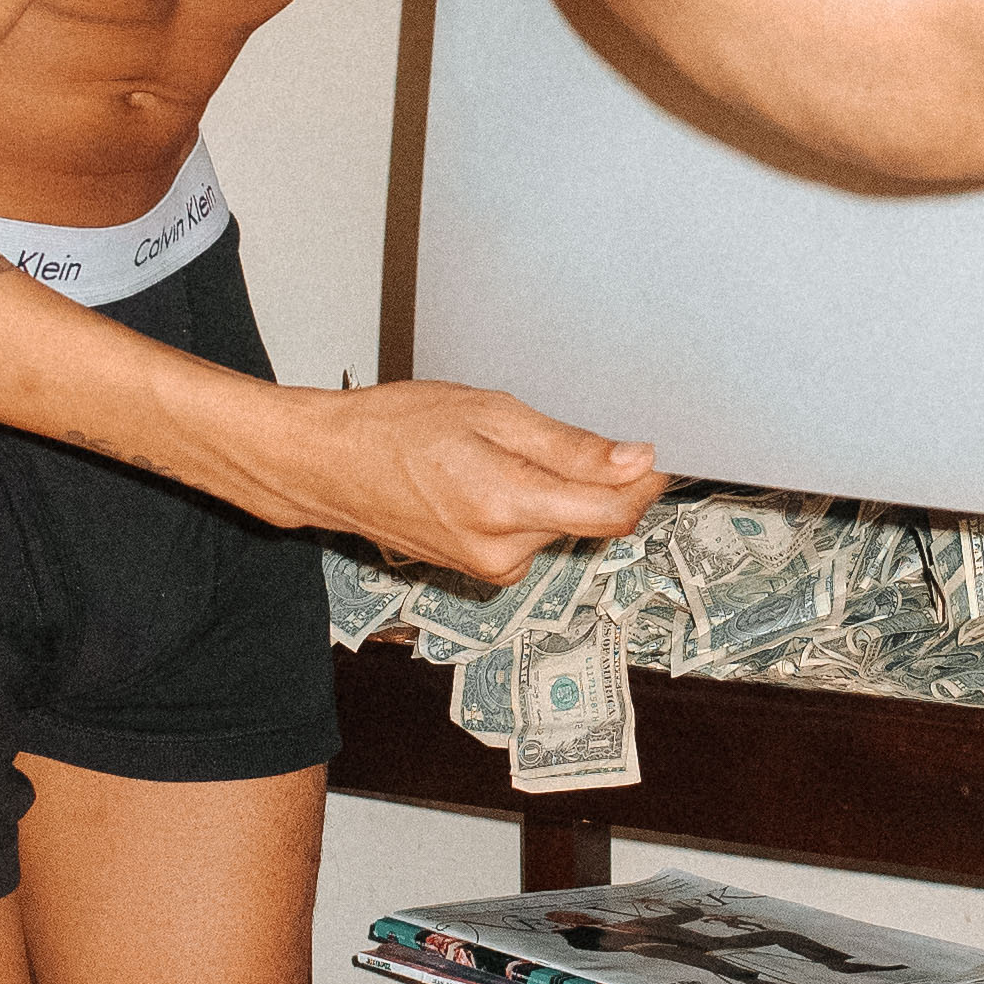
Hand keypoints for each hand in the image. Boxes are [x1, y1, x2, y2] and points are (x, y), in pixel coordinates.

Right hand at [280, 379, 665, 582]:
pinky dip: (526, 503)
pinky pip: (529, 534)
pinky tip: (486, 473)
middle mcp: (502, 553)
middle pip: (588, 517)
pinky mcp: (479, 571)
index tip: (653, 450)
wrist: (330, 465)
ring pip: (559, 525)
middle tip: (544, 430)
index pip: (613, 514)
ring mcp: (488, 568)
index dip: (643, 482)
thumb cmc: (397, 427)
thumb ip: (568, 447)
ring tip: (498, 448)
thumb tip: (636, 461)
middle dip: (588, 476)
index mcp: (507, 506)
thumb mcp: (489, 413)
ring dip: (553, 489)